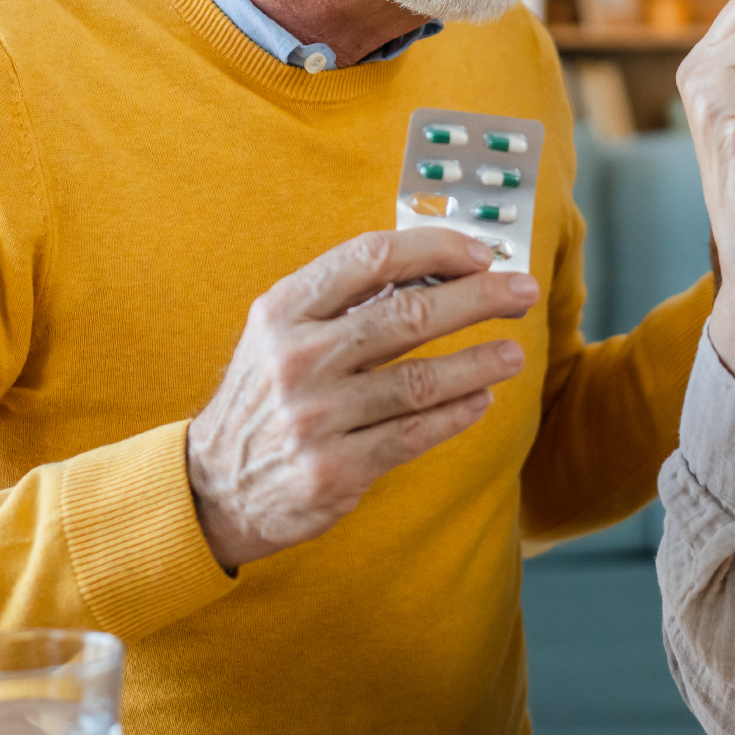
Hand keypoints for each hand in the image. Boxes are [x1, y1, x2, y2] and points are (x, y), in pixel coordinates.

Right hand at [186, 228, 534, 570]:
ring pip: (421, 381)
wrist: (213, 486)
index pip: (372, 258)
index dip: (435, 248)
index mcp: (284, 311)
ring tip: (512, 354)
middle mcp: (297, 359)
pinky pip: (415, 434)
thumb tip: (432, 266)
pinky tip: (482, 400)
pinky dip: (457, 414)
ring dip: (479, 362)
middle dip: (479, 298)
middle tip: (521, 291)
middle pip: (409, 314)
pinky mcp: (336, 468)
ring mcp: (316, 417)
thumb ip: (343, 300)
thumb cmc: (264, 396)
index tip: (481, 252)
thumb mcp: (280, 332)